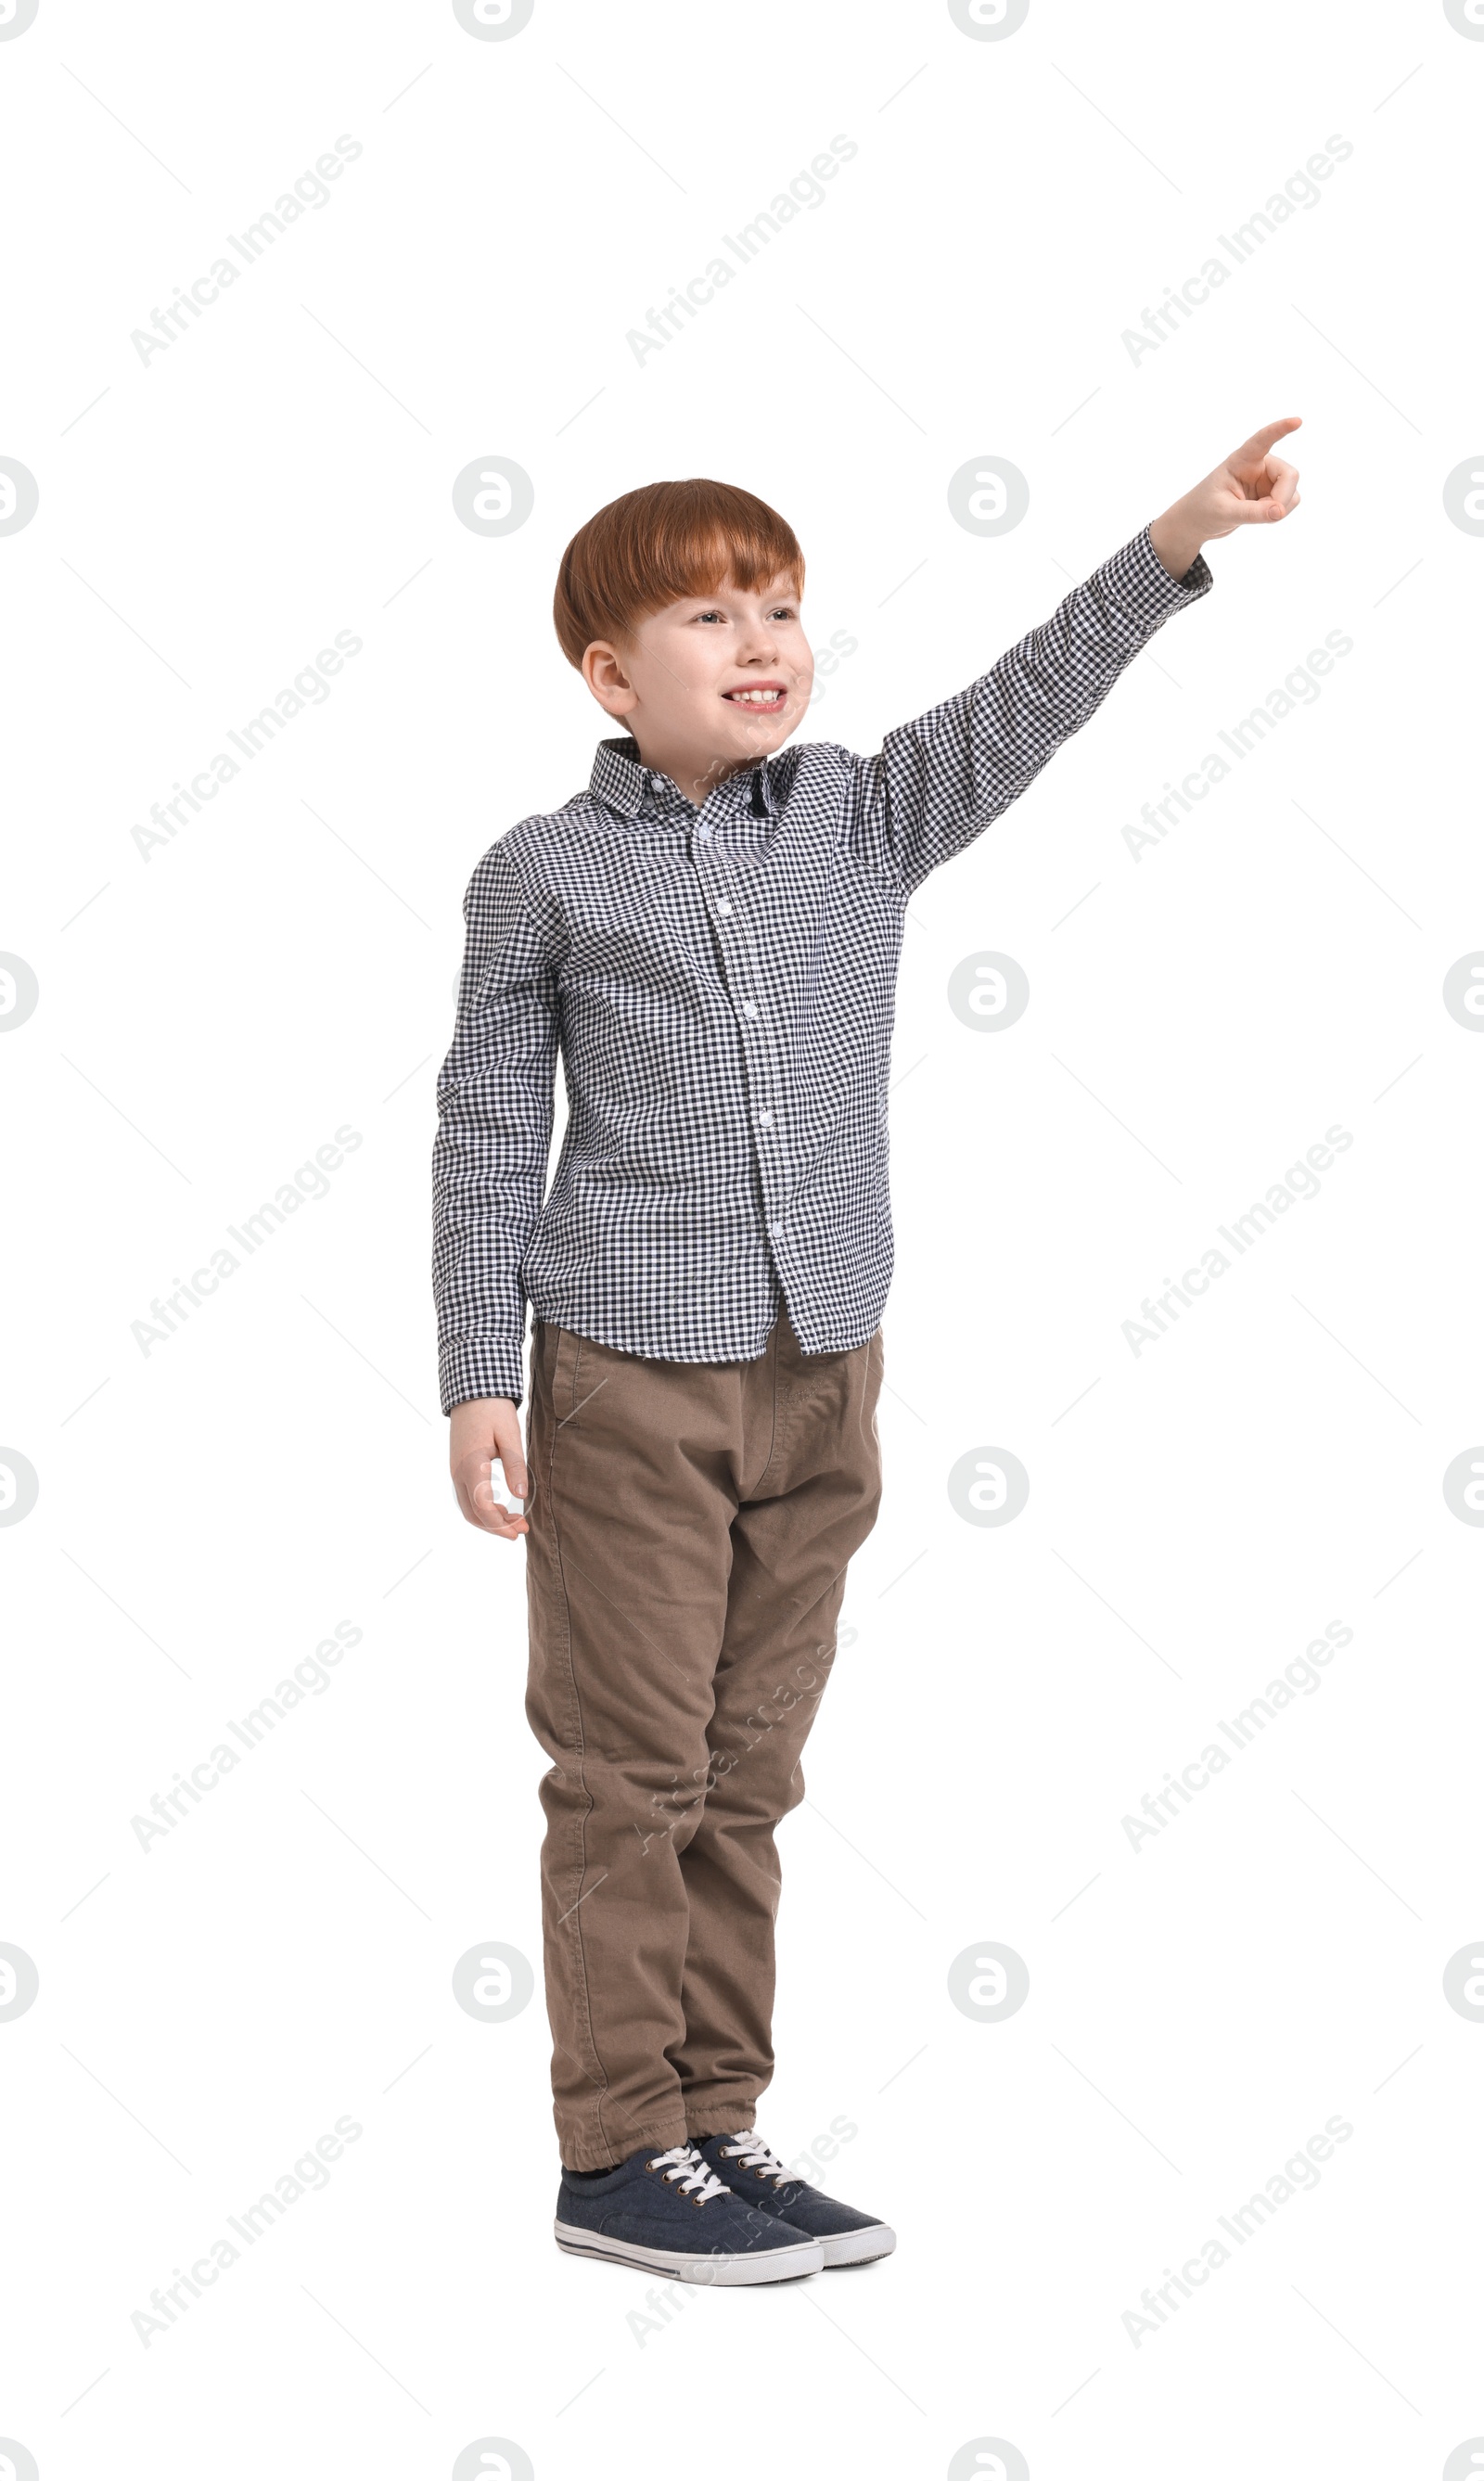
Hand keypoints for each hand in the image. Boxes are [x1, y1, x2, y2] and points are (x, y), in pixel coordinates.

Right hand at [450, 1396, 529, 1539]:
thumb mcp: (510, 1436)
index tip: (519, 1530)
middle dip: (496, 1527)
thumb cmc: (493, 1411)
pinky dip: (483, 1508)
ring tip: (515, 1519)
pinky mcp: (458, 1468)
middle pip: (473, 1514)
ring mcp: (455, 1471)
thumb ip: (515, 1466)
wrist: (472, 1392)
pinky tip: (501, 1507)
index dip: (501, 1524)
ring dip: (490, 1519)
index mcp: (471, 1466)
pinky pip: (467, 1497)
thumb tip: (521, 1494)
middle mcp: (458, 1473)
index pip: (482, 1507)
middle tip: (521, 1529)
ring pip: (468, 1507)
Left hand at [1149, 416, 1301, 580]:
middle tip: (1272, 515)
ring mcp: (1267, 479)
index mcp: (1242, 460)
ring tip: (1254, 516)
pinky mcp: (1271, 493)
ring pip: (1292, 490)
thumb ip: (1252, 513)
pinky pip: (1289, 502)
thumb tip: (1280, 512)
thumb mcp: (1224, 512)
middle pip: (1289, 474)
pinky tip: (1261, 516)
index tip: (1297, 421)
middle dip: (1283, 497)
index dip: (1280, 430)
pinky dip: (1279, 513)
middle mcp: (1259, 465)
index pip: (1263, 440)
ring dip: (1280, 508)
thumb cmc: (1204, 510)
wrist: (1198, 522)